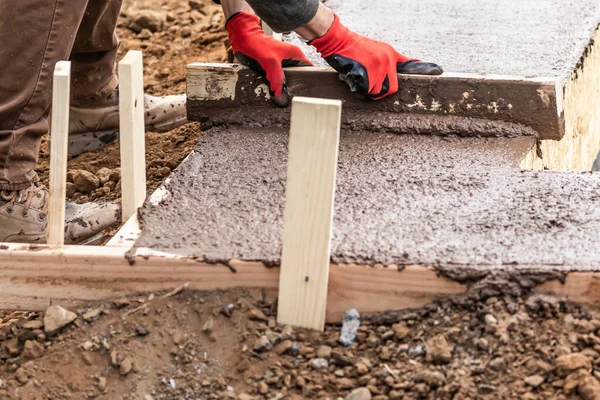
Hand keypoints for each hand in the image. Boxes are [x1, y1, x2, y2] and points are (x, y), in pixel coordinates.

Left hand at [226, 12, 311, 105]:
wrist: (244, 38)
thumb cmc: (258, 43)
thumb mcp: (271, 62)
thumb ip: (277, 77)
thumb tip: (279, 92)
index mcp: (295, 53)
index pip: (308, 67)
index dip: (307, 78)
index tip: (304, 88)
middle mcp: (290, 57)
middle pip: (297, 74)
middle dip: (293, 84)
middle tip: (290, 94)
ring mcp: (281, 61)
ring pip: (285, 77)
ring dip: (283, 84)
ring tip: (281, 93)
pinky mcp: (272, 65)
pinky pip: (276, 77)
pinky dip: (274, 82)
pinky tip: (273, 88)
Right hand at [310, 15, 442, 99]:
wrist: (339, 40)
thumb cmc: (354, 48)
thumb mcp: (377, 51)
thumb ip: (388, 62)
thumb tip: (399, 71)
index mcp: (391, 54)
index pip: (409, 66)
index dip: (424, 69)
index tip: (439, 71)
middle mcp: (387, 61)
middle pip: (391, 88)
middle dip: (380, 92)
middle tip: (370, 88)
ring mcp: (378, 67)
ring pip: (376, 91)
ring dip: (366, 90)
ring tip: (358, 79)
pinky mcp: (366, 73)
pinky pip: (365, 90)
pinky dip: (358, 89)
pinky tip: (352, 78)